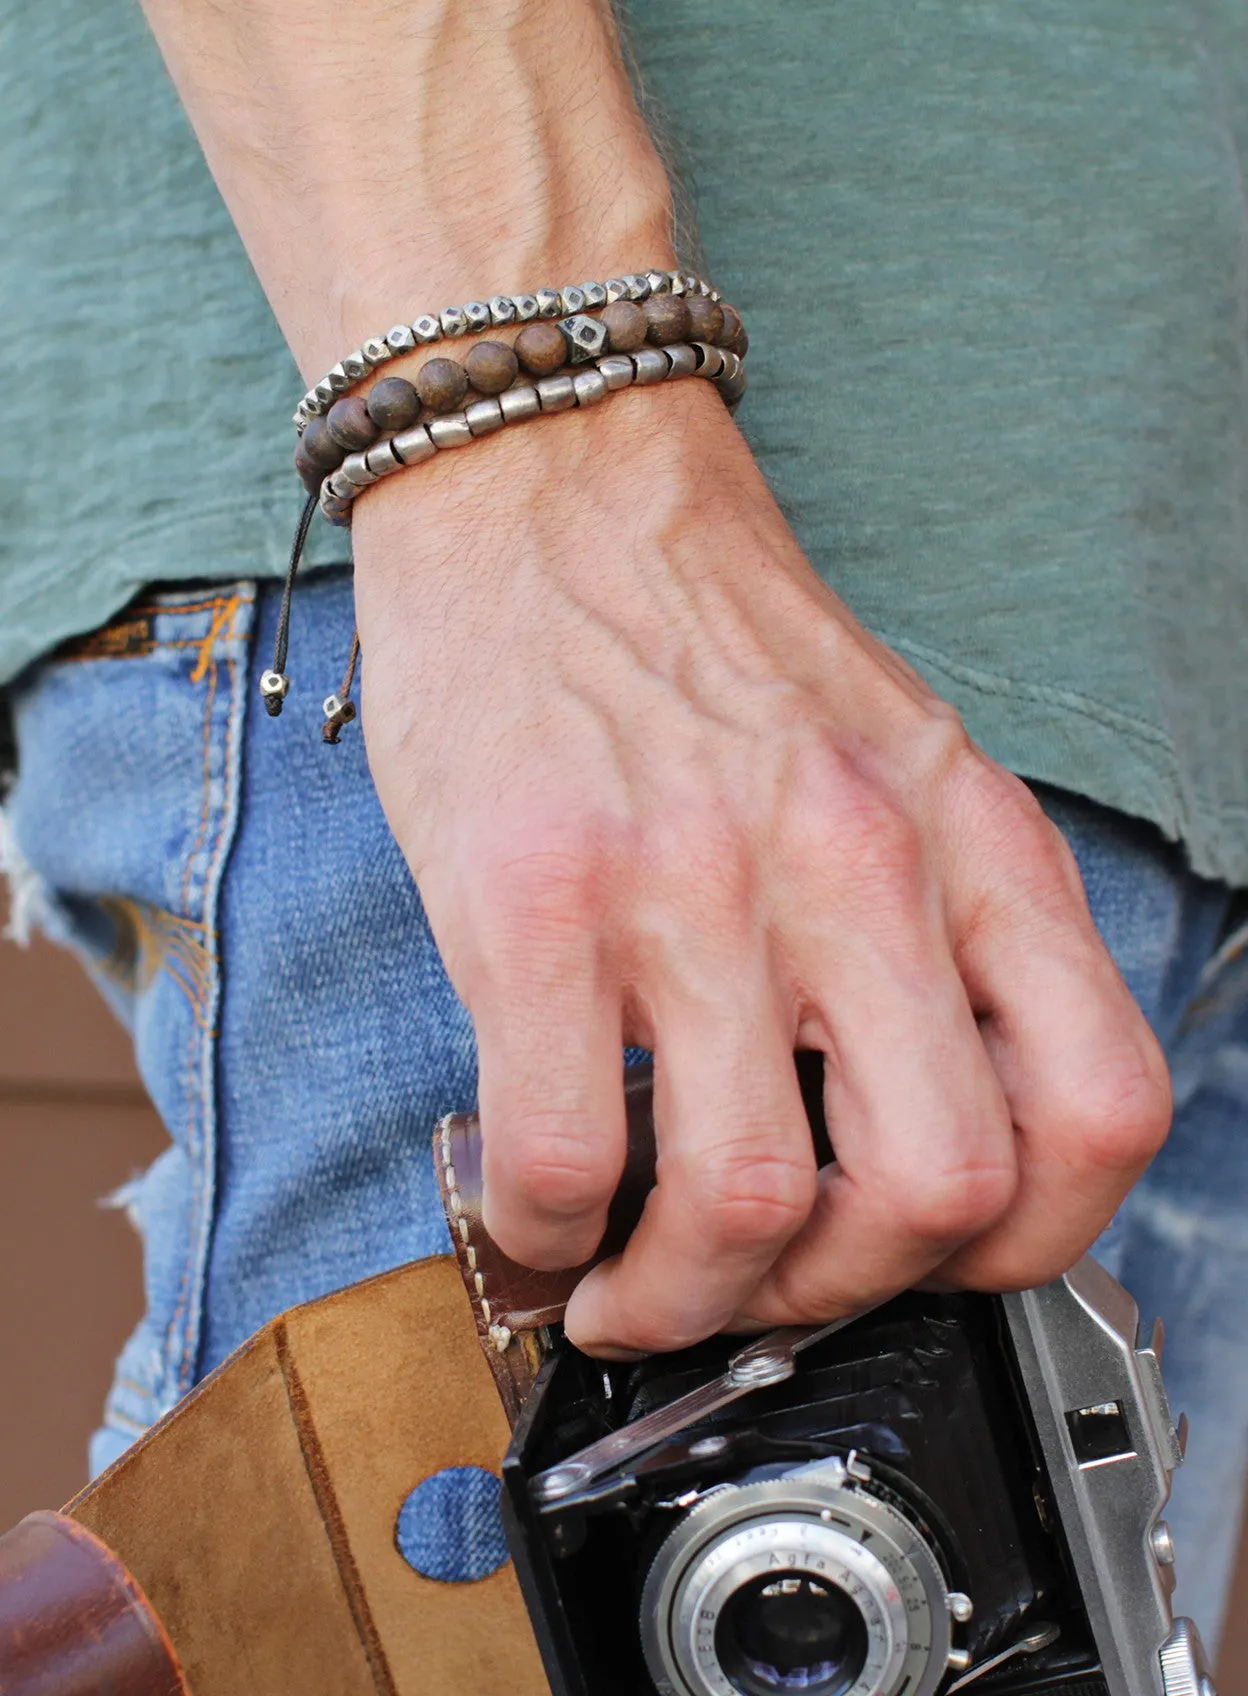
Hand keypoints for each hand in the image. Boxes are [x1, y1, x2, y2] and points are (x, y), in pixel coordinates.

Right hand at [352, 378, 1169, 1355]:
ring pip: (748, 1202)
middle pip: (935, 1192)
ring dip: (685, 1295)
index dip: (1032, 1242)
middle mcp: (858, 866)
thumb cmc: (711, 629)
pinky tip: (543, 1207)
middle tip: (767, 1290)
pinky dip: (552, 1232)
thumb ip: (928, 930)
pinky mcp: (543, 901)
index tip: (937, 1263)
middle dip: (844, 1295)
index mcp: (971, 839)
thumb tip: (879, 1133)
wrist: (553, 485)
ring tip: (635, 1279)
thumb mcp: (895, 758)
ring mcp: (698, 885)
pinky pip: (565, 1154)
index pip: (1100, 1107)